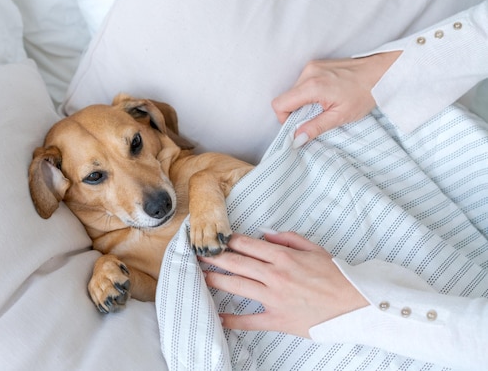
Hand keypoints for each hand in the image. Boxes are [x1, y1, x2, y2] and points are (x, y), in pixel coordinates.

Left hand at [201, 232, 367, 337]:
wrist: (356, 304)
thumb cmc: (337, 276)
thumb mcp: (315, 249)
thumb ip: (288, 239)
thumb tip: (265, 235)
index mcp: (283, 256)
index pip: (247, 245)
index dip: (228, 241)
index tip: (215, 238)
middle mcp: (275, 275)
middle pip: (236, 263)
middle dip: (215, 257)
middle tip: (199, 254)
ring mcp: (274, 298)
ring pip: (237, 286)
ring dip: (216, 280)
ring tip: (201, 276)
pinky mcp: (278, 319)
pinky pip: (249, 320)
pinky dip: (232, 320)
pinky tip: (218, 317)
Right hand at [272, 51, 400, 145]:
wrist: (380, 72)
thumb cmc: (364, 93)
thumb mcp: (340, 116)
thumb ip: (315, 127)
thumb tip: (297, 139)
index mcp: (312, 86)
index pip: (280, 104)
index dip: (285, 118)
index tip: (300, 125)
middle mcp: (308, 72)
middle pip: (286, 97)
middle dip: (296, 111)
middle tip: (317, 116)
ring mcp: (311, 66)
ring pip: (294, 91)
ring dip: (303, 102)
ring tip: (324, 105)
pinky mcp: (315, 64)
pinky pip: (302, 83)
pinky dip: (309, 93)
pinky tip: (326, 96)